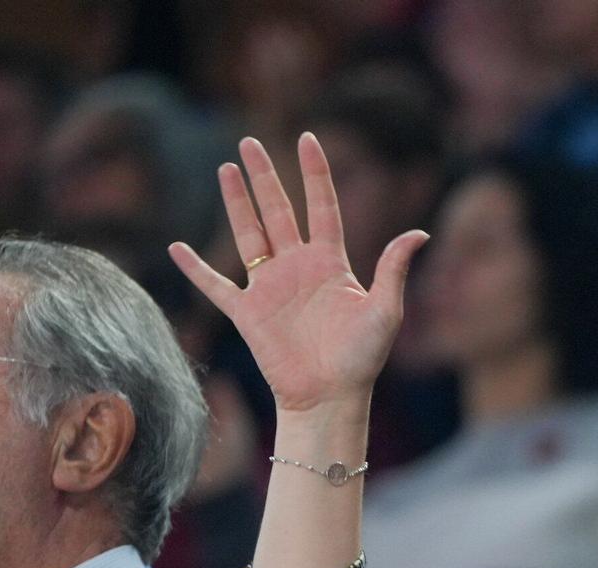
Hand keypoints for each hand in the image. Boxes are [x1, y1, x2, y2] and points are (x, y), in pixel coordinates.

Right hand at [170, 133, 427, 415]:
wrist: (331, 398)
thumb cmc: (362, 358)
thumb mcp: (385, 311)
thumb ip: (393, 269)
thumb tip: (420, 233)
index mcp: (330, 263)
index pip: (322, 207)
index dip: (315, 174)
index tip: (307, 139)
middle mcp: (297, 268)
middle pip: (278, 211)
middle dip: (264, 177)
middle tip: (248, 141)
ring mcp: (269, 288)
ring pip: (248, 235)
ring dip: (236, 203)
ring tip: (226, 168)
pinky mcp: (248, 313)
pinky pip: (216, 286)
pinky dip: (195, 270)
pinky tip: (177, 248)